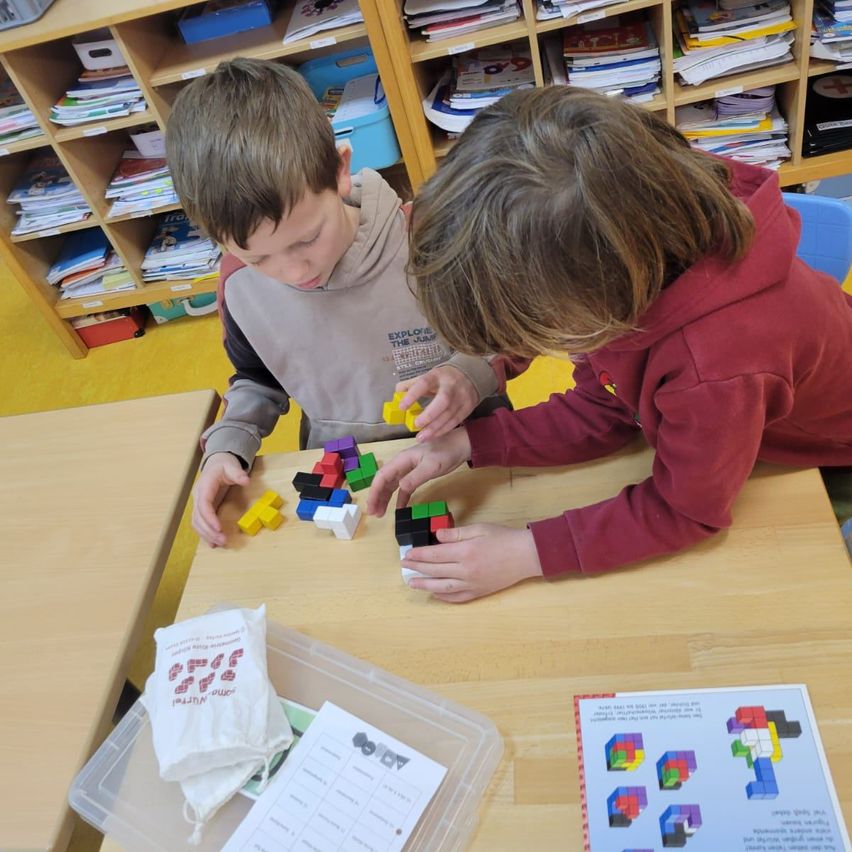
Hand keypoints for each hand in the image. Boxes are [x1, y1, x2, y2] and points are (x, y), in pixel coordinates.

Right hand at [192, 452, 249, 546]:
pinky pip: (200, 523)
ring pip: (197, 523)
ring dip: (206, 535)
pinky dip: (205, 534)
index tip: (219, 528)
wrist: (216, 463)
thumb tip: (245, 480)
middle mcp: (198, 496)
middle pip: (198, 517)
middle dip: (209, 531)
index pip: (203, 505)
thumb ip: (238, 473)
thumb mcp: (231, 466)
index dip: (209, 518)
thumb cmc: (223, 465)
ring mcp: (198, 503)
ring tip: (220, 544)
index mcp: (204, 486)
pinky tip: (213, 543)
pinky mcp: (202, 509)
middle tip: (222, 540)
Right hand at [366, 427, 470, 516]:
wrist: (460, 446)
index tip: (371, 507)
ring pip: (392, 485)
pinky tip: (399, 508)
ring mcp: (409, 469)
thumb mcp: (431, 466)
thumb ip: (415, 477)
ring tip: (380, 513)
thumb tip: (400, 488)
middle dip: (377, 497)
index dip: (374, 492)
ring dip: (385, 498)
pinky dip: (400, 498)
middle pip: (384, 482)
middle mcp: (402, 464)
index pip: (382, 476)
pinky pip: (404, 488)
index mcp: (402, 460)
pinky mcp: (417, 474)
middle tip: (373, 514)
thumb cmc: (445, 452)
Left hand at [396, 365, 478, 442]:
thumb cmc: (444, 378)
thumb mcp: (429, 375)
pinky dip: (443, 430)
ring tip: (421, 437)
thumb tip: (397, 392)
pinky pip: (455, 421)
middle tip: (416, 424)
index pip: (424, 383)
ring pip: (449, 414)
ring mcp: (461, 397)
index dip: (413, 395)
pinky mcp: (467, 407)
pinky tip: (433, 436)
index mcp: (437, 375)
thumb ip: (412, 384)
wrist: (470, 375)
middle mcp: (451, 386)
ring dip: (435, 428)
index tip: (402, 407)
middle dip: (429, 415)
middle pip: (443, 401)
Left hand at [403, 525, 542, 602]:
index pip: (435, 555)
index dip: (419, 555)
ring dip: (425, 585)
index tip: (407, 554)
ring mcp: (472, 584)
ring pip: (443, 587)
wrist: (527, 555)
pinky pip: (458, 598)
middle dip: (418, 568)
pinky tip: (435, 593)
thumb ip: (456, 534)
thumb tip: (436, 536)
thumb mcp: (479, 529)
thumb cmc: (504, 538)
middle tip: (404, 565)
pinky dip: (444, 596)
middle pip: (435, 571)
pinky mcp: (479, 592)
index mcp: (466, 552)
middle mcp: (466, 570)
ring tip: (412, 583)